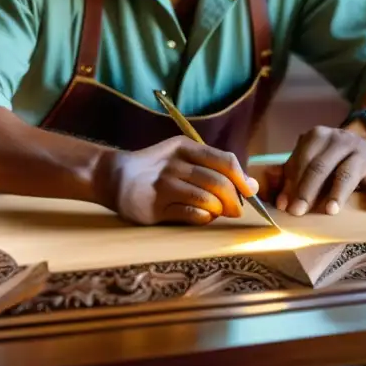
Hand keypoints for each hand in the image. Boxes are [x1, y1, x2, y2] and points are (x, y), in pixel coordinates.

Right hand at [112, 136, 258, 225]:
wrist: (114, 177)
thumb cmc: (157, 168)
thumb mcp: (183, 157)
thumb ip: (215, 167)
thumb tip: (252, 185)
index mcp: (185, 147)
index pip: (225, 161)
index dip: (242, 179)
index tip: (249, 192)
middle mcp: (175, 163)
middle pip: (218, 183)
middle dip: (233, 199)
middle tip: (235, 210)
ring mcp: (164, 185)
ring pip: (207, 199)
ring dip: (218, 210)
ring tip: (216, 212)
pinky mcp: (155, 207)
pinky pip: (191, 214)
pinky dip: (204, 218)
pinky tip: (202, 217)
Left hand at [269, 125, 365, 216]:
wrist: (364, 140)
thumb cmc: (328, 157)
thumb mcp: (309, 158)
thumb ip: (290, 174)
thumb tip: (277, 198)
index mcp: (319, 136)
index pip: (302, 160)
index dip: (291, 183)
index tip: (284, 205)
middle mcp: (341, 140)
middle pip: (321, 166)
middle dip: (307, 190)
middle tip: (298, 212)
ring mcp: (362, 152)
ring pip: (348, 173)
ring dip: (338, 192)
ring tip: (330, 211)